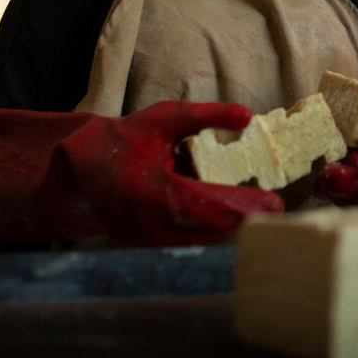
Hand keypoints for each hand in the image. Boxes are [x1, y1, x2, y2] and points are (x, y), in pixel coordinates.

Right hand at [0, 101, 282, 246]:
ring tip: (265, 214)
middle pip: (212, 229)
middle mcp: (152, 222)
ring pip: (204, 240)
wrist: (78, 169)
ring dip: (234, 229)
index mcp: (154, 191)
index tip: (276, 201)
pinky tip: (238, 220)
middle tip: (279, 209)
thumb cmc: (123, 139)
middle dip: (247, 219)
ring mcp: (150, 237)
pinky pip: (191, 240)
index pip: (210, 205)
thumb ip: (206, 116)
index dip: (245, 205)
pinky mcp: (150, 242)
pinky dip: (215, 231)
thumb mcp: (164, 119)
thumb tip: (247, 115)